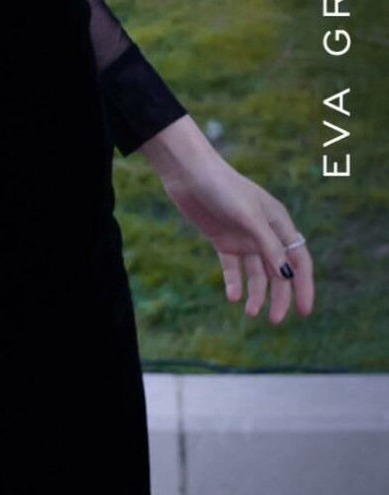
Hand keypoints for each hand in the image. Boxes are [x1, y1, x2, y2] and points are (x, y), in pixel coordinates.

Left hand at [138, 119, 314, 324]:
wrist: (189, 174)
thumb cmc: (224, 188)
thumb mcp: (250, 217)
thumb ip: (269, 245)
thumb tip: (287, 275)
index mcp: (279, 223)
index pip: (299, 260)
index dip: (303, 286)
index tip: (304, 312)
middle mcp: (265, 233)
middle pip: (278, 271)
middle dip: (279, 297)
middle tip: (273, 320)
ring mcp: (243, 238)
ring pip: (256, 273)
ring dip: (256, 293)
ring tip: (249, 312)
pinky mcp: (222, 240)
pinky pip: (233, 268)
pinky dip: (234, 283)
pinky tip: (232, 297)